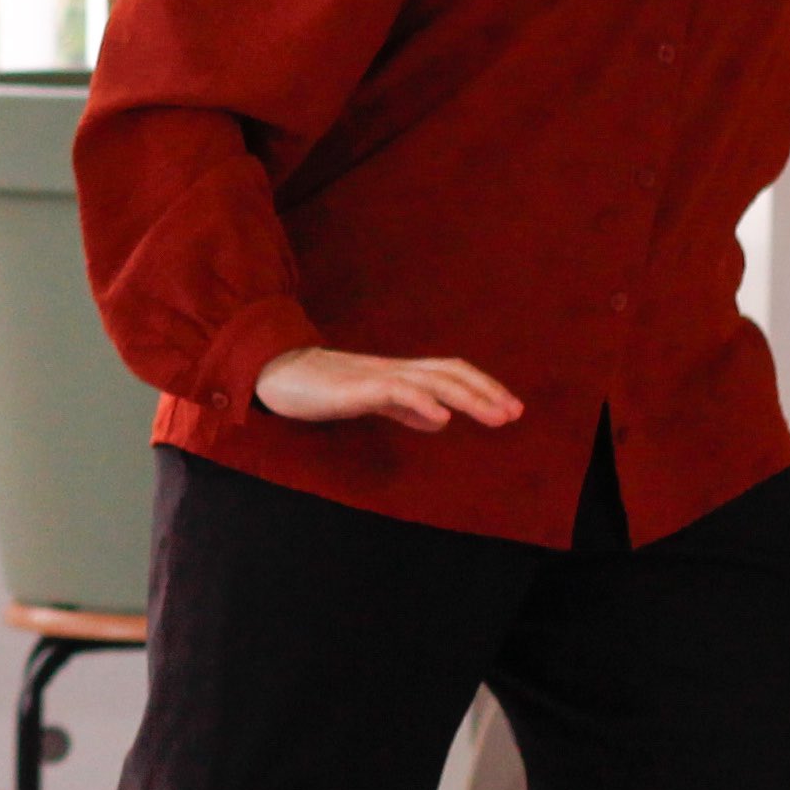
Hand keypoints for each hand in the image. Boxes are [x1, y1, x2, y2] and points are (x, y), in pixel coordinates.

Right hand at [253, 345, 519, 434]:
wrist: (275, 373)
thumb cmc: (320, 388)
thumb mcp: (371, 400)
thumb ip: (405, 409)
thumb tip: (440, 420)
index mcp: (399, 373)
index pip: (451, 373)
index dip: (483, 386)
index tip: (510, 408)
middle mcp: (394, 369)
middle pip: (450, 373)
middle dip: (486, 392)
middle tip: (515, 414)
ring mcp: (375, 376)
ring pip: (431, 380)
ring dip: (468, 398)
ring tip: (495, 417)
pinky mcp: (355, 387)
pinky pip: (395, 391)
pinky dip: (422, 402)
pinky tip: (441, 417)